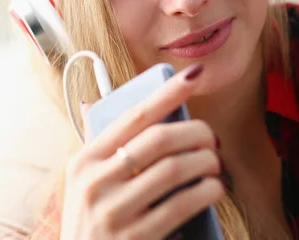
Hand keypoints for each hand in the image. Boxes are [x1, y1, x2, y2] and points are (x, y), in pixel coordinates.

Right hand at [60, 64, 224, 239]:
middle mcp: (95, 182)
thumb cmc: (91, 220)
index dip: (167, 94)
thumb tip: (94, 101)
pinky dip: (206, 190)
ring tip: (214, 163)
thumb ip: (98, 145)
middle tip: (211, 138)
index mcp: (85, 160)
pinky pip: (182, 204)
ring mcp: (114, 212)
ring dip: (206, 161)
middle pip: (159, 140)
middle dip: (196, 132)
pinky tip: (213, 188)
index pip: (133, 116)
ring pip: (175, 169)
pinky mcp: (135, 238)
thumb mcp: (83, 181)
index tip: (194, 76)